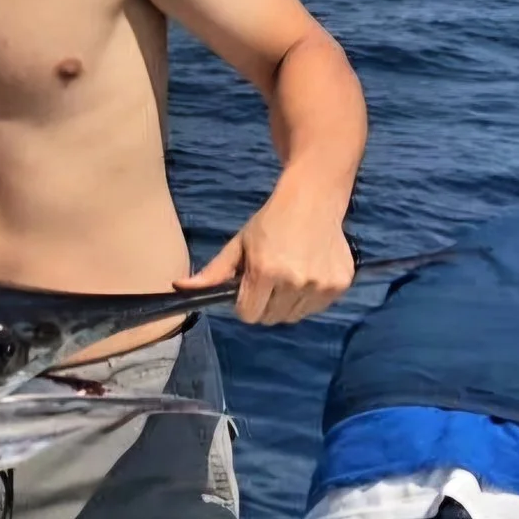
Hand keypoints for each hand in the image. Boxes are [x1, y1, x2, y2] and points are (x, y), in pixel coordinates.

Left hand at [178, 190, 353, 326]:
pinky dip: (307, 299)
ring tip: (287, 276)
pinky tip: (306, 275)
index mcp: (265, 272)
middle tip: (268, 281)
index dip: (244, 304)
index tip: (247, 289)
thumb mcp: (238, 243)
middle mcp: (294, 282)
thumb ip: (213, 271)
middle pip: (271, 318)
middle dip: (263, 305)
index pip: (248, 315)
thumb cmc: (270, 222)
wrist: (313, 199)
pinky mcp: (339, 285)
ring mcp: (320, 286)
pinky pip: (315, 309)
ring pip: (294, 316)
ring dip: (286, 304)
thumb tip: (179, 287)